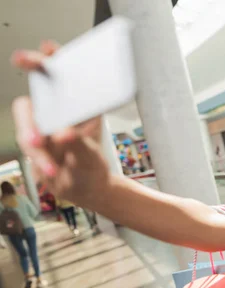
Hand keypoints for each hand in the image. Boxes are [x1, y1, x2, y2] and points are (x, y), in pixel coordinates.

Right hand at [11, 42, 107, 206]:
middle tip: (23, 65)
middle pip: (36, 90)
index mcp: (79, 109)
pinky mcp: (34, 141)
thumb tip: (63, 134)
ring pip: (27, 124)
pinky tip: (52, 171)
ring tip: (52, 161)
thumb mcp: (91, 159)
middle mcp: (59, 114)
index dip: (52, 60)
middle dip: (29, 78)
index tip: (47, 49)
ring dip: (35, 140)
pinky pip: (28, 144)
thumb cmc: (92, 169)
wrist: (82, 192)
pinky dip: (40, 159)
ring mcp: (43, 127)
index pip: (64, 79)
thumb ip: (78, 145)